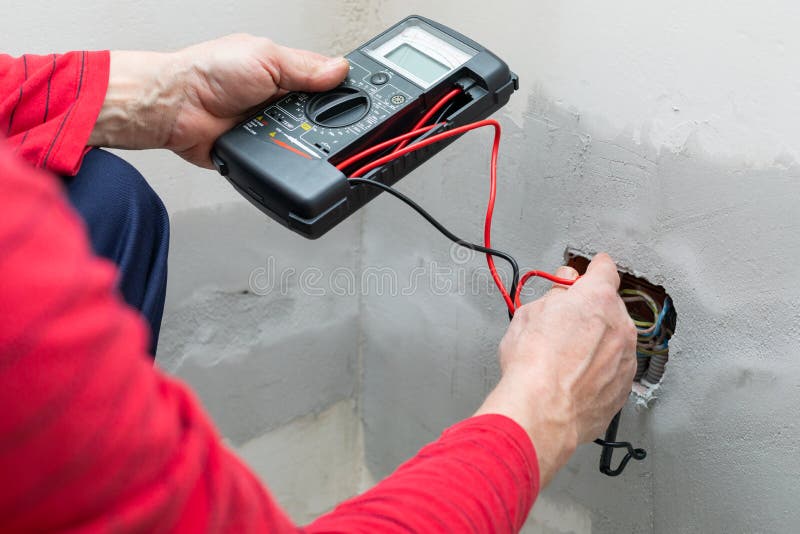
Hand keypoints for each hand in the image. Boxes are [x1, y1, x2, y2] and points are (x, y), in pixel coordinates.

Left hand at [89, 34, 349, 166]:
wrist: (177, 108)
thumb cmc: (207, 72)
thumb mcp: (265, 57)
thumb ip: (304, 66)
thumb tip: (340, 68)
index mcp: (282, 73)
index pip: (324, 83)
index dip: (339, 90)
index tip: (356, 97)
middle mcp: (278, 100)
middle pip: (319, 116)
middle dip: (321, 119)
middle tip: (317, 116)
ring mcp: (269, 128)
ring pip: (303, 141)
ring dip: (301, 139)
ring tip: (289, 129)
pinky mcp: (259, 153)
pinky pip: (282, 161)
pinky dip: (284, 158)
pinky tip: (280, 148)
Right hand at [475, 253, 636, 486]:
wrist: (542, 410)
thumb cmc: (533, 364)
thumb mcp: (529, 314)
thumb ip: (553, 296)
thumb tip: (561, 291)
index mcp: (596, 298)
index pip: (605, 269)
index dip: (594, 268)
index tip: (591, 269)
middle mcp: (619, 325)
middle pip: (609, 307)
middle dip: (590, 310)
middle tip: (563, 322)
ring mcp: (625, 358)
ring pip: (614, 340)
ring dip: (596, 342)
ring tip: (565, 357)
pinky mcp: (623, 388)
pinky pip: (613, 370)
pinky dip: (599, 370)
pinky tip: (574, 377)